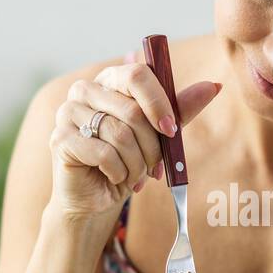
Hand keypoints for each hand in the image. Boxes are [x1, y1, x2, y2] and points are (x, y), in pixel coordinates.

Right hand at [48, 61, 220, 218]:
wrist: (96, 197)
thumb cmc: (126, 161)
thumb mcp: (158, 135)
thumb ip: (179, 110)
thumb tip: (213, 86)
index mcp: (109, 80)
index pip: (137, 74)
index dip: (160, 103)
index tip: (171, 131)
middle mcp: (84, 90)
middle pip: (132, 110)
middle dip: (152, 146)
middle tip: (155, 166)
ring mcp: (67, 112)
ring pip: (120, 134)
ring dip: (137, 164)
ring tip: (135, 175)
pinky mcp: (59, 139)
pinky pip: (103, 153)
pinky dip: (119, 172)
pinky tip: (115, 178)